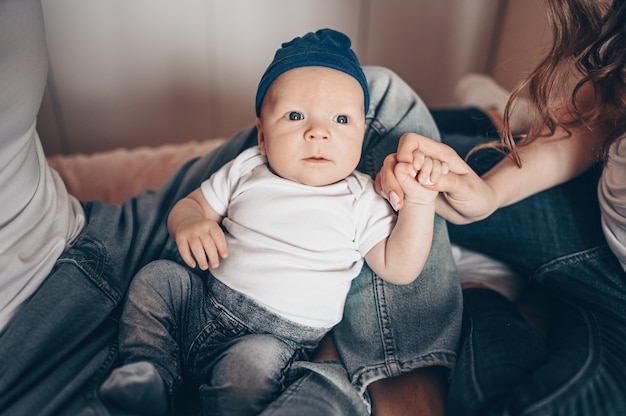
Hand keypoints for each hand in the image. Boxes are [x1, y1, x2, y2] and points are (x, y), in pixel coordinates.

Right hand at [172, 217, 227, 269]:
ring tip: (205, 267)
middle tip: (215, 265)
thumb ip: (217, 240)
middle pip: (208, 243)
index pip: (218, 236)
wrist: (185, 220)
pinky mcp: (179, 238)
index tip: (225, 256)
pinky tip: (193, 265)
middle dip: (213, 256)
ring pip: (196, 247)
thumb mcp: (211, 229)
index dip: (222, 246)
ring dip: (201, 259)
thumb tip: (222, 257)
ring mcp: (189, 232)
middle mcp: (199, 227)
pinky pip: (184, 250)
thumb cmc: (203, 230)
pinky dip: (188, 259)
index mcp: (210, 224)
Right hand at [375, 132, 497, 223]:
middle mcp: (424, 162)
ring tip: (398, 203)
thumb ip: (448, 182)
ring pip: (390, 170)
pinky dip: (387, 191)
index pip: (411, 141)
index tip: (412, 171)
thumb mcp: (467, 189)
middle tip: (400, 197)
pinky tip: (395, 203)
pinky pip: (391, 183)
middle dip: (393, 174)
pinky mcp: (411, 188)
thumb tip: (424, 180)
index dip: (405, 153)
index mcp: (438, 154)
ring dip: (388, 185)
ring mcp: (416, 175)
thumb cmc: (477, 196)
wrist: (477, 210)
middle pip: (395, 156)